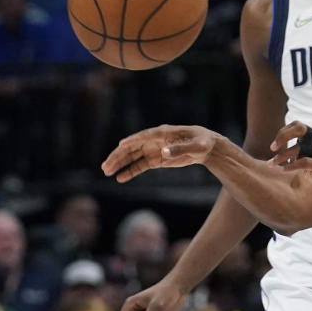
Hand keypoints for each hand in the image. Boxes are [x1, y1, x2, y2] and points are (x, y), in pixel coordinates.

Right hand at [101, 124, 216, 182]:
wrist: (206, 147)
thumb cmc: (202, 142)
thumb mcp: (196, 146)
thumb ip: (180, 149)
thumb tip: (163, 152)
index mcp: (163, 133)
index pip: (144, 136)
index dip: (133, 140)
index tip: (121, 145)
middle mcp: (154, 140)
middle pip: (132, 147)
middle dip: (118, 156)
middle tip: (106, 166)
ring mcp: (153, 150)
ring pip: (132, 157)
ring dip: (120, 163)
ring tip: (107, 171)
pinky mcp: (156, 159)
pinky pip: (140, 166)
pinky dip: (130, 171)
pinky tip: (120, 177)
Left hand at [269, 121, 311, 197]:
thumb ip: (302, 158)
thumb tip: (285, 158)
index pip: (299, 126)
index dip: (284, 131)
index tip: (276, 145)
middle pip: (299, 129)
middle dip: (282, 136)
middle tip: (272, 148)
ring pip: (299, 149)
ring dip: (281, 156)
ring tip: (271, 164)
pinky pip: (305, 163)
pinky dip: (291, 166)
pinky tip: (282, 170)